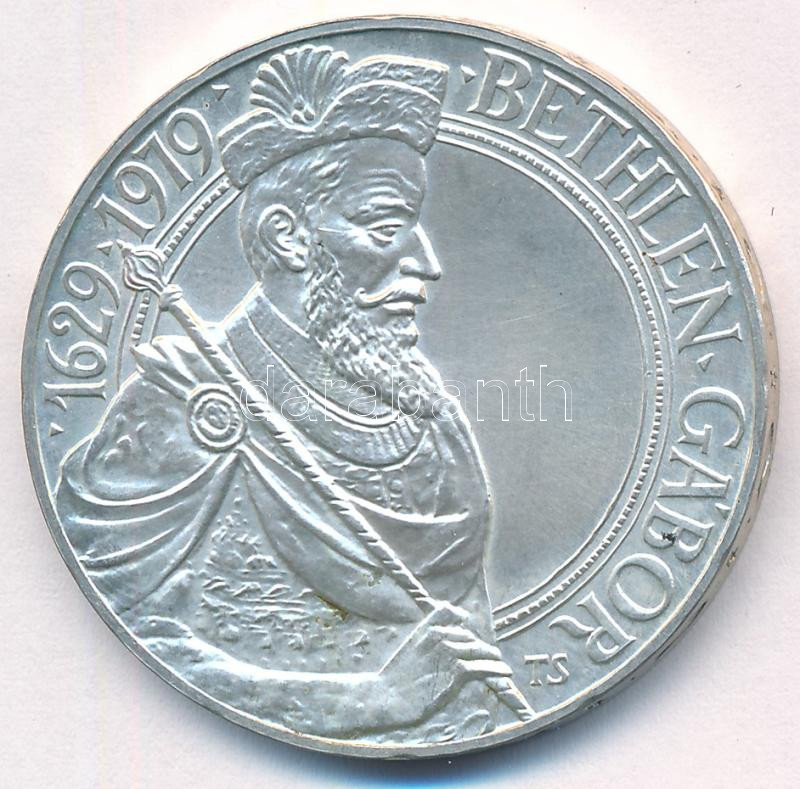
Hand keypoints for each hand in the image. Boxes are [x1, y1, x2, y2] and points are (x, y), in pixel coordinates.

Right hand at [377, 600, 512, 724]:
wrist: (385, 696)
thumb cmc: (394, 678)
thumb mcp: (408, 650)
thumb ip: (425, 641)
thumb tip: (442, 641)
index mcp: (424, 627)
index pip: (447, 610)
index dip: (459, 616)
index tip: (465, 622)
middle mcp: (438, 634)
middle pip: (466, 634)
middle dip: (476, 644)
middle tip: (484, 652)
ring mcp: (448, 651)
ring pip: (477, 649)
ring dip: (490, 655)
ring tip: (498, 659)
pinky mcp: (456, 671)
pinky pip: (482, 667)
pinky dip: (496, 668)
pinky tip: (505, 671)